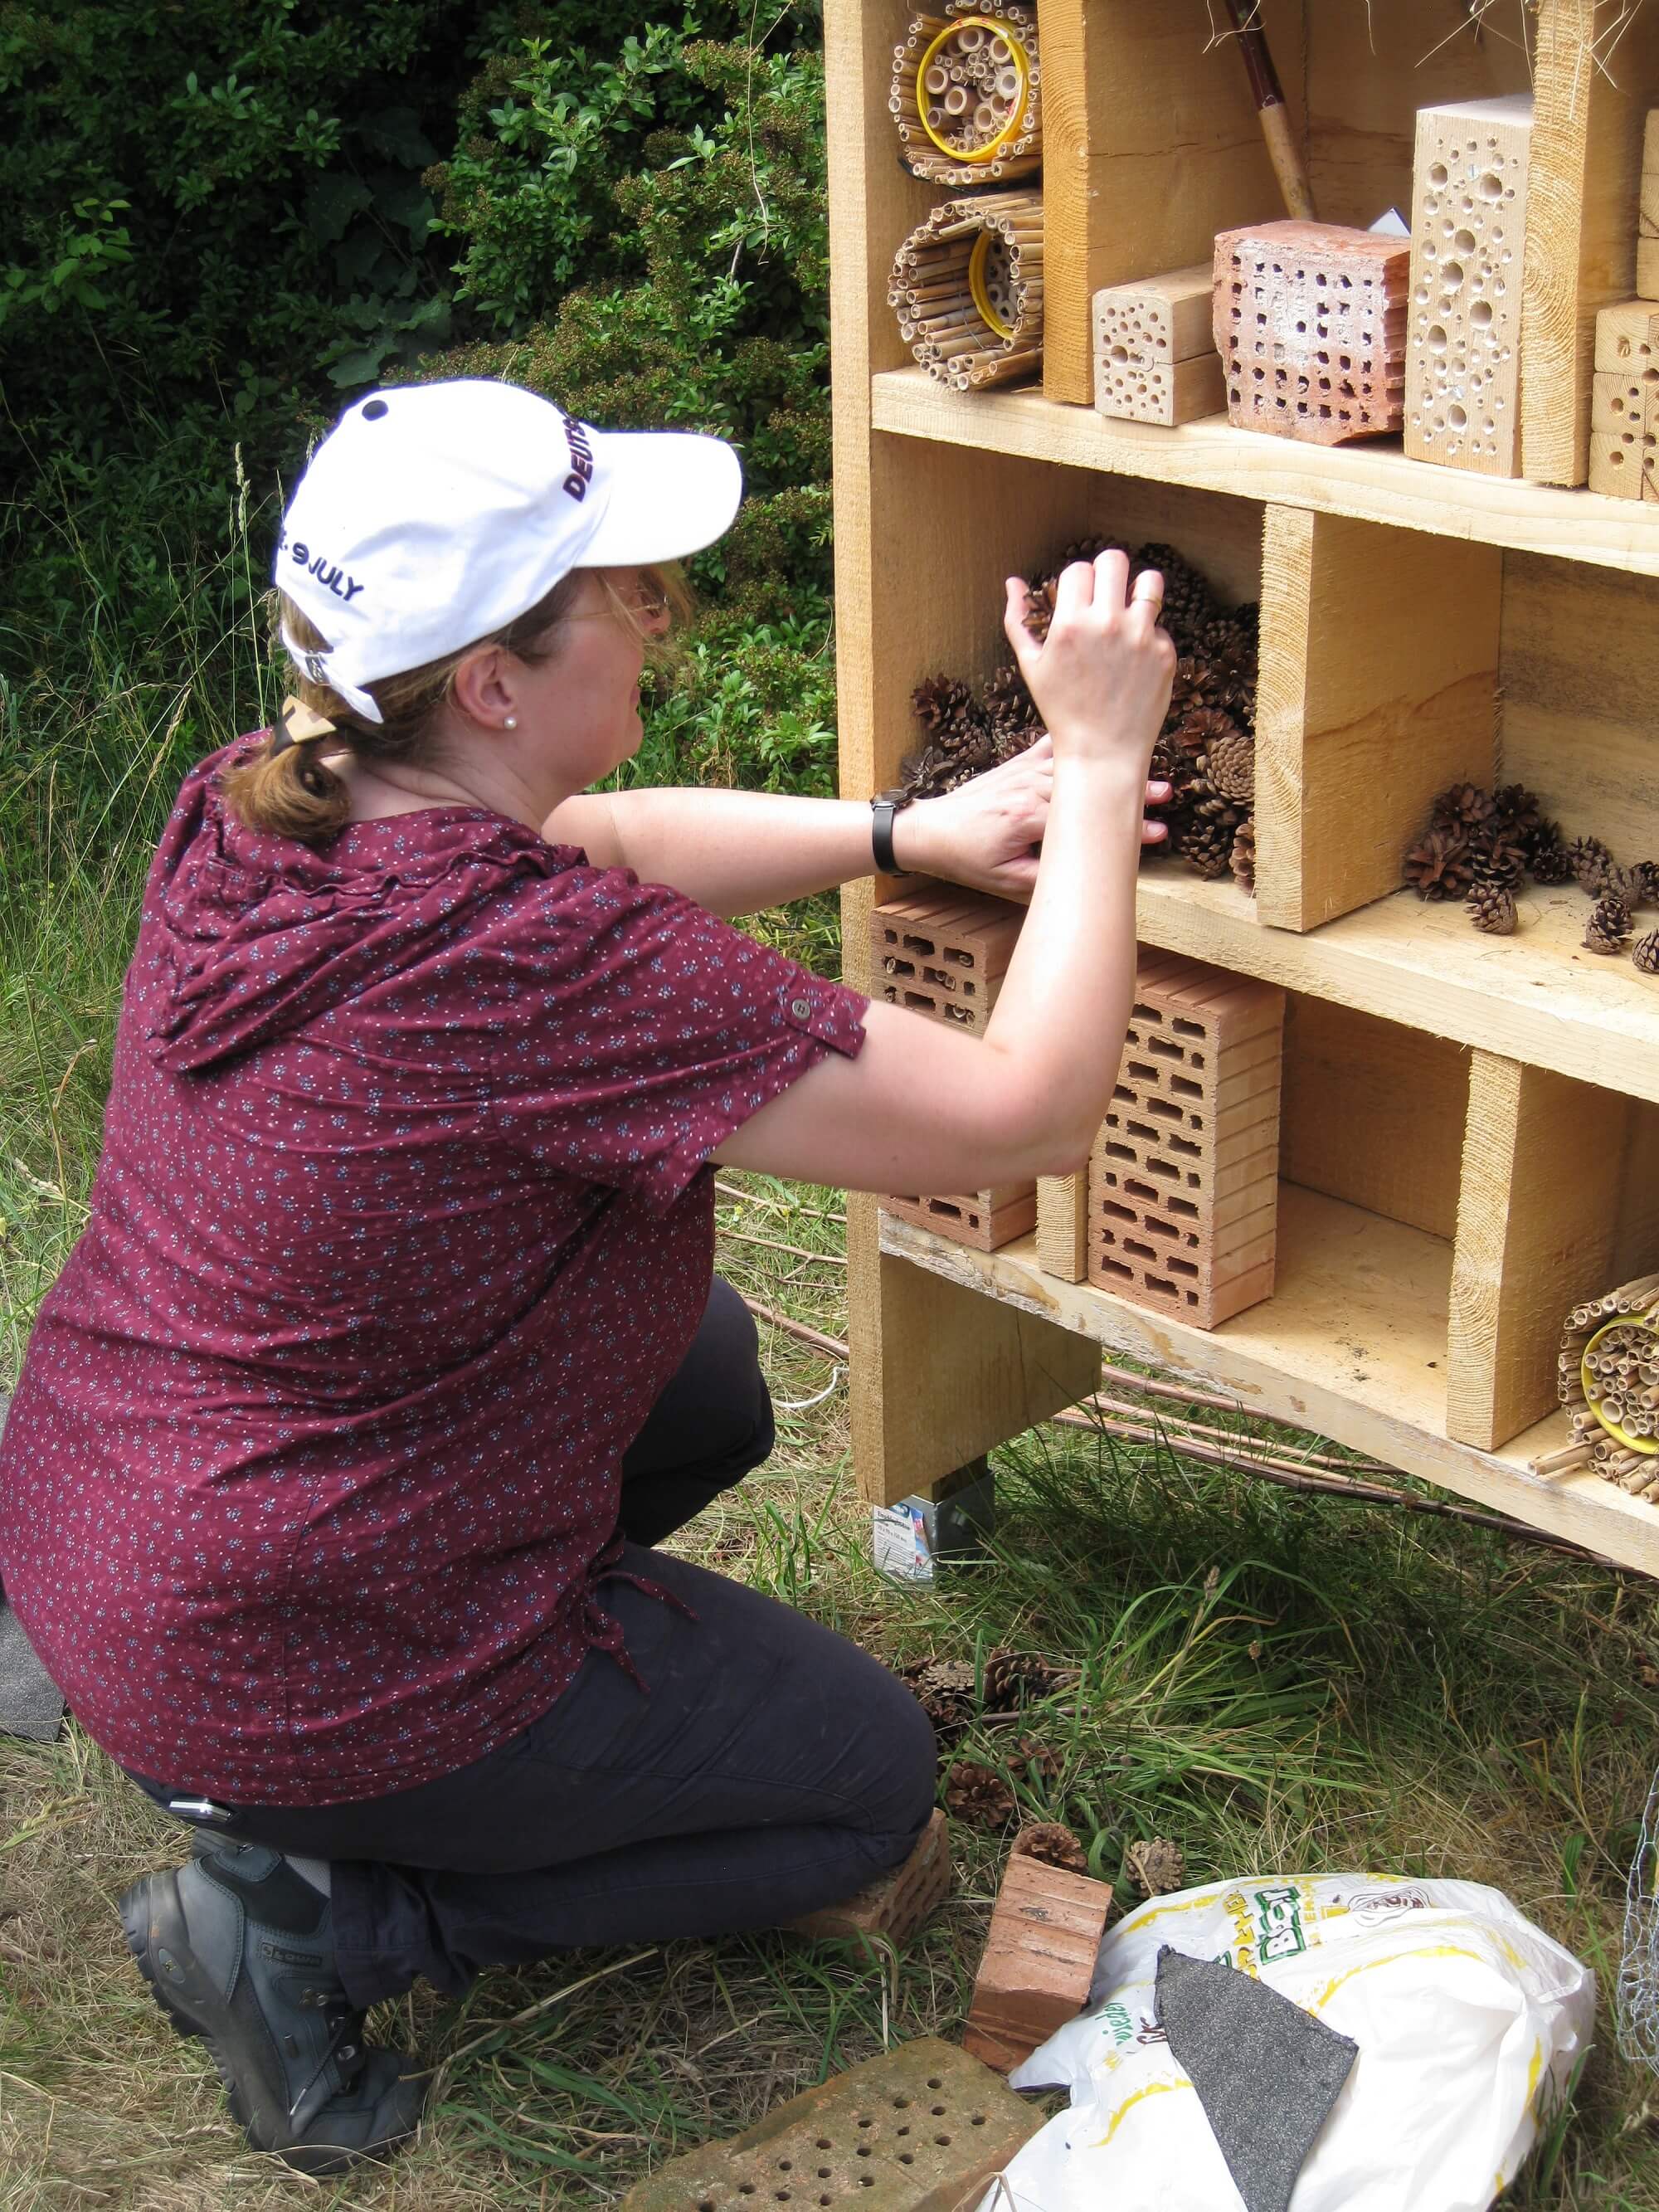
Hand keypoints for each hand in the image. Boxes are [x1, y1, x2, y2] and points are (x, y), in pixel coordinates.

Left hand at [895, 734, 1172, 897]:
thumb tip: (1084, 873)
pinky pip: (1053, 749)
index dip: (1121, 826)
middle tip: (1165, 794)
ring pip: (1076, 766)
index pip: (1084, 819)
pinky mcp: (1018, 763)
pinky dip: (1079, 742)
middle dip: (1128, 790)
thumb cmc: (966, 859)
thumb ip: (1045, 875)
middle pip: (1087, 786)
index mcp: (1027, 818)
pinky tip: (1105, 736)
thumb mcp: (1005, 879)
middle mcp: (1028, 787)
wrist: (930, 829)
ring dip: (1111, 769)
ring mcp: (1023, 771)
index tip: (1155, 832)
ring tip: (1146, 771)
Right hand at [1003, 548, 1173, 773]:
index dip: (1076, 581)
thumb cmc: (1062, 711)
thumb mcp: (1031, 666)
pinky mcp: (1165, 652)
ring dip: (1138, 589)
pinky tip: (1135, 657)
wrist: (1102, 752)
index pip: (1078, 569)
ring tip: (1129, 608)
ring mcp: (1140, 636)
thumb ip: (1018, 620)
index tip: (1078, 598)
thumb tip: (1013, 582)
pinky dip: (1148, 633)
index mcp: (1071, 624)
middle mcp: (1107, 623)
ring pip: (1149, 580)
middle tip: (1105, 592)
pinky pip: (1159, 624)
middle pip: (1114, 560)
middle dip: (1107, 572)